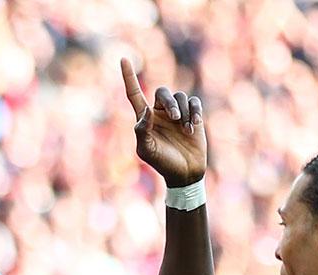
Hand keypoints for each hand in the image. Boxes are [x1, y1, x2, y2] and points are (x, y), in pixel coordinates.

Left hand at [121, 59, 205, 186]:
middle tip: (176, 118)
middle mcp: (160, 112)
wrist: (185, 173)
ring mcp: (177, 113)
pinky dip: (194, 111)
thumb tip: (146, 110)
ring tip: (186, 130)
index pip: (134, 94)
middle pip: (163, 92)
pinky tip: (194, 126)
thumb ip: (142, 131)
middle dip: (170, 103)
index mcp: (145, 118)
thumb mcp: (147, 150)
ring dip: (184, 112)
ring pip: (180, 97)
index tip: (123, 59)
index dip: (128, 77)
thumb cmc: (163, 163)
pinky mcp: (192, 115)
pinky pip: (194, 102)